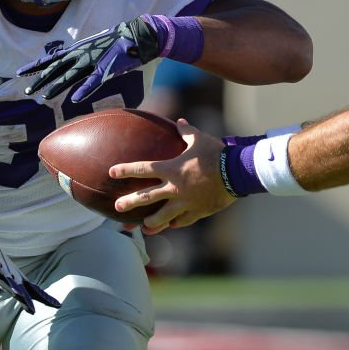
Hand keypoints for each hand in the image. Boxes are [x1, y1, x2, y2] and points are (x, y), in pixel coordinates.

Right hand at [0, 205, 61, 313]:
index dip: (1, 276)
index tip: (8, 281)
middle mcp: (0, 279)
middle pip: (11, 288)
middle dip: (20, 296)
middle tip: (31, 307)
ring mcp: (8, 283)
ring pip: (23, 293)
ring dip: (34, 299)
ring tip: (51, 305)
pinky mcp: (16, 283)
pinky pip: (29, 291)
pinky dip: (40, 296)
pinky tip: (53, 302)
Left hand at [18, 18, 160, 101]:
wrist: (136, 36)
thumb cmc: (116, 44)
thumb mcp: (94, 49)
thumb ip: (82, 57)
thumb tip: (72, 62)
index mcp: (77, 50)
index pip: (51, 58)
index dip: (35, 65)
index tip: (19, 72)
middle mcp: (81, 54)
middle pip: (56, 68)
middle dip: (40, 80)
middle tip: (26, 92)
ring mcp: (92, 61)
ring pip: (70, 76)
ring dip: (57, 87)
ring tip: (44, 97)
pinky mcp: (106, 69)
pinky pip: (93, 81)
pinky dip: (83, 90)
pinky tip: (74, 99)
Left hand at [110, 119, 235, 233]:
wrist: (236, 173)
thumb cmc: (217, 154)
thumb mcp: (201, 139)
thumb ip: (187, 132)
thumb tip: (180, 123)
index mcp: (172, 169)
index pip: (143, 169)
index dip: (125, 170)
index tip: (111, 172)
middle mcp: (175, 188)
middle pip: (146, 197)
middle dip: (129, 202)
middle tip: (117, 207)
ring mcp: (185, 203)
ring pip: (162, 217)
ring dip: (151, 222)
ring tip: (143, 227)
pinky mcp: (197, 212)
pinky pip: (182, 221)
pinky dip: (175, 223)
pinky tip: (171, 226)